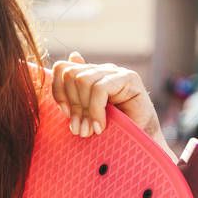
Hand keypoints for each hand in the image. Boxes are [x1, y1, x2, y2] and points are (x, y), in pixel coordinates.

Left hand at [50, 52, 170, 155]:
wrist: (138, 142)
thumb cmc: (110, 130)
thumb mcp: (85, 112)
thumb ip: (75, 92)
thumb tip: (72, 56)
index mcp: (88, 75)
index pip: (61, 68)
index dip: (58, 91)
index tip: (65, 114)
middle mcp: (101, 70)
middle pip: (70, 74)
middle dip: (72, 104)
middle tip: (79, 128)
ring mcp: (115, 72)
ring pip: (83, 80)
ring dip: (83, 110)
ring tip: (89, 130)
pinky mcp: (129, 78)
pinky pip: (100, 89)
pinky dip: (96, 111)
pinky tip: (100, 127)